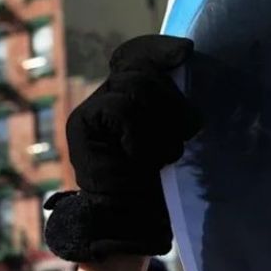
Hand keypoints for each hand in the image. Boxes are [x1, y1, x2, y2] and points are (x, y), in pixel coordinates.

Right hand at [44, 35, 201, 261]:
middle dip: (172, 100)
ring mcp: (92, 108)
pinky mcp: (81, 125)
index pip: (137, 55)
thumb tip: (189, 64)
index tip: (187, 52)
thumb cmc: (162, 182)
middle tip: (187, 133)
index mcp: (129, 93)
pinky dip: (140, 136)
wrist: (134, 220)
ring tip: (167, 154)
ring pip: (134, 86)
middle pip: (142, 70)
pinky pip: (120, 110)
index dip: (160, 50)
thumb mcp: (176, 134)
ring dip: (160, 122)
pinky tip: (141, 158)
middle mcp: (107, 95)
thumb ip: (173, 103)